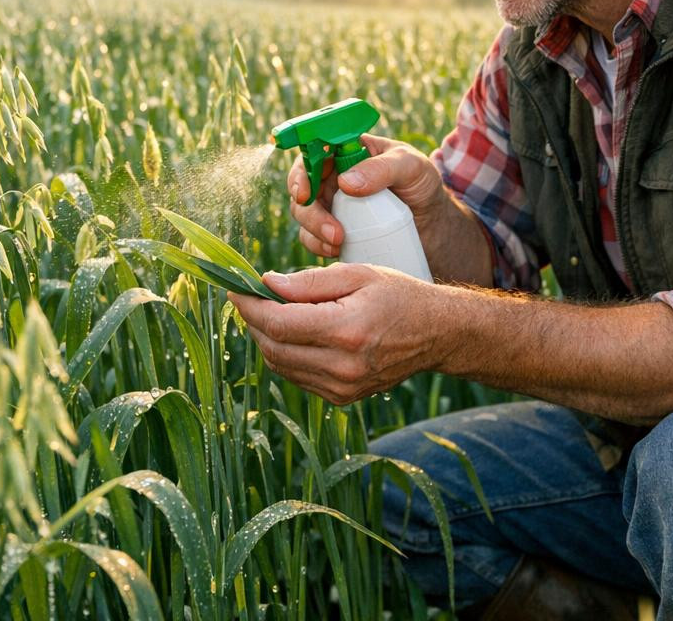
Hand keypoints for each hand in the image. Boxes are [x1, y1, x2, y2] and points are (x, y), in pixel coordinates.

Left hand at [227, 263, 442, 403]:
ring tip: (269, 311)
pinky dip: (285, 354)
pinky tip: (292, 332)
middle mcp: (343, 366)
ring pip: (280, 365)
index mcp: (347, 331)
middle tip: (249, 297)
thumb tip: (266, 284)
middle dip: (253, 321)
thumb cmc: (398, 296)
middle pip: (273, 347)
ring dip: (266, 338)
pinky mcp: (341, 397)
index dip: (250, 305)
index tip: (236, 287)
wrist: (436, 334)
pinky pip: (297, 376)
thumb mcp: (357, 274)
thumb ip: (309, 282)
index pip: (279, 323)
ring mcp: (342, 388)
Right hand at [288, 134, 448, 258]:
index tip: (305, 193)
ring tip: (339, 242)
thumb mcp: (411, 167)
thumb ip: (381, 169)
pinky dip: (319, 246)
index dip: (301, 173)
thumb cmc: (421, 184)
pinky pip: (313, 238)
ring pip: (303, 216)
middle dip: (309, 211)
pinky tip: (338, 250)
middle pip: (301, 188)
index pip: (312, 154)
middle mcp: (333, 176)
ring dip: (313, 231)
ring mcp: (331, 204)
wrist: (433, 223)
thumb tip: (345, 183)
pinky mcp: (334, 229)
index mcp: (346, 151)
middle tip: (332, 230)